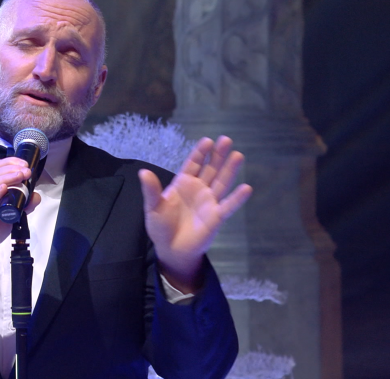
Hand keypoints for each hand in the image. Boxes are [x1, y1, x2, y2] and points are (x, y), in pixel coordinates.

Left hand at [138, 136, 251, 292]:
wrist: (170, 249)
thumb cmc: (160, 227)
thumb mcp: (152, 207)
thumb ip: (151, 190)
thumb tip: (143, 172)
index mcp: (183, 184)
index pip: (193, 164)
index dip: (200, 152)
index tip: (207, 141)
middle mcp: (198, 189)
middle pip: (210, 169)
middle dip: (218, 155)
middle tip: (226, 140)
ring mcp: (209, 202)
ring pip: (221, 182)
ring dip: (230, 170)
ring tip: (237, 155)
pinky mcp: (216, 217)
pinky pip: (228, 206)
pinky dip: (237, 198)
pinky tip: (246, 188)